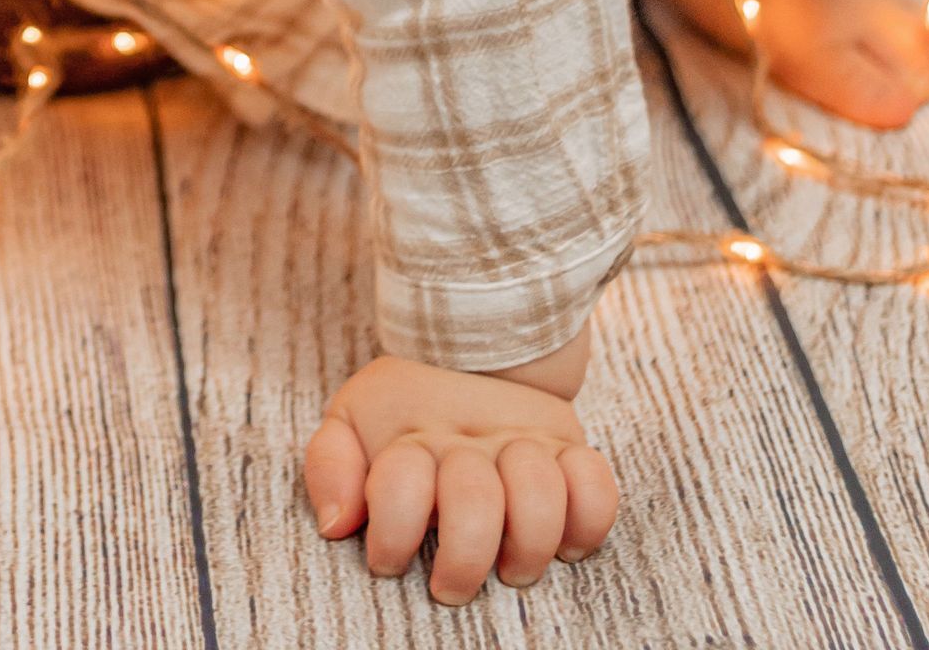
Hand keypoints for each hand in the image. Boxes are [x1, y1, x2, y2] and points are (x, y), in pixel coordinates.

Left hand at [304, 352, 617, 604]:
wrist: (470, 342)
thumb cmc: (406, 407)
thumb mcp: (351, 421)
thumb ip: (331, 465)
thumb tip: (337, 522)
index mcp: (414, 435)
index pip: (402, 484)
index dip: (393, 534)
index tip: (386, 561)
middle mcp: (472, 439)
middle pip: (475, 501)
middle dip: (463, 558)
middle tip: (450, 587)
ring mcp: (525, 441)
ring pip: (541, 493)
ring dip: (529, 544)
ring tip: (511, 569)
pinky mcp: (570, 448)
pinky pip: (596, 485)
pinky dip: (588, 520)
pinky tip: (566, 542)